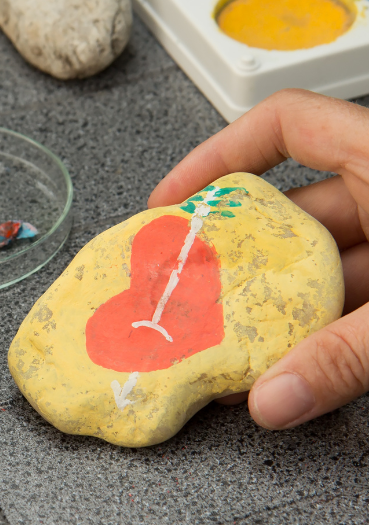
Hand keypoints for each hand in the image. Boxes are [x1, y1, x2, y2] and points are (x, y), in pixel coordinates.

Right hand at [149, 89, 368, 430]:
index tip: (173, 201)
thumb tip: (271, 401)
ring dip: (277, 306)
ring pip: (321, 264)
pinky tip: (293, 364)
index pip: (285, 122)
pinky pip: (355, 297)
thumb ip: (348, 353)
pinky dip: (323, 328)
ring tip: (230, 346)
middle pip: (288, 211)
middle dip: (236, 257)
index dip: (219, 153)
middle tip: (189, 295)